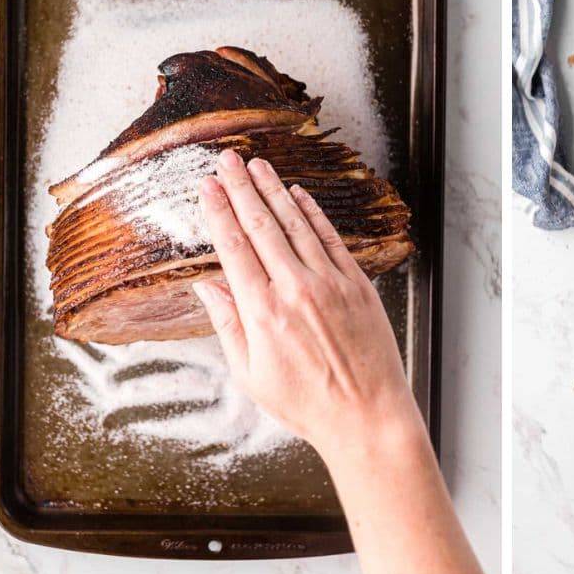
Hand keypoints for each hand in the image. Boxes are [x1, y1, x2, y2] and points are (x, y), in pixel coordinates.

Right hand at [192, 149, 422, 461]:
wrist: (366, 414)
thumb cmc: (306, 402)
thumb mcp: (251, 374)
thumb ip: (228, 325)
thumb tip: (206, 287)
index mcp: (262, 312)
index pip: (233, 248)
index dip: (219, 212)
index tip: (207, 186)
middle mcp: (295, 289)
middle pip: (261, 226)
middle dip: (241, 188)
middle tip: (227, 159)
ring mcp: (329, 283)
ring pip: (296, 224)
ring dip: (274, 191)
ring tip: (258, 165)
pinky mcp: (356, 283)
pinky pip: (330, 238)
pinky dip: (312, 212)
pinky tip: (298, 194)